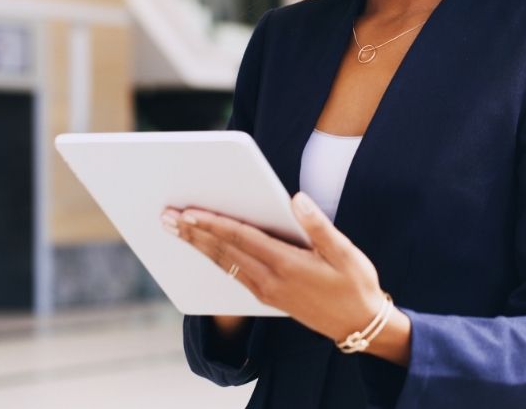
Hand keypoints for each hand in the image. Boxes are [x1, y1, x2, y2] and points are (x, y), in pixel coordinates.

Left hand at [160, 192, 393, 353]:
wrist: (358, 325)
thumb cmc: (355, 284)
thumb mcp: (345, 252)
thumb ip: (318, 225)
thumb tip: (296, 199)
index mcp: (287, 264)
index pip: (242, 238)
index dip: (213, 224)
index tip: (189, 211)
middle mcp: (270, 280)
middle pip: (224, 252)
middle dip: (194, 233)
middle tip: (166, 218)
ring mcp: (266, 292)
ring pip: (225, 265)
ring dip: (199, 246)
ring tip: (177, 231)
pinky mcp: (268, 298)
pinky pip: (234, 275)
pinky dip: (216, 260)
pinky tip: (206, 251)